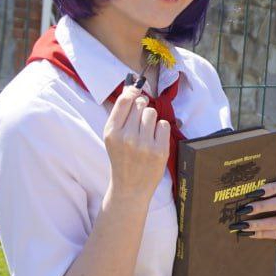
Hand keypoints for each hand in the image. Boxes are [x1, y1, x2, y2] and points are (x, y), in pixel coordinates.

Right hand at [103, 84, 169, 200]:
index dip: (133, 92)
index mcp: (111, 132)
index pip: (124, 101)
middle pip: (140, 104)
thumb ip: (121, 114)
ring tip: (145, 135)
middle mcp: (126, 137)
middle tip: (139, 123)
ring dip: (151, 120)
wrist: (130, 187)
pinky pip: (164, 124)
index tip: (137, 90)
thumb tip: (133, 88)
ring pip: (152, 113)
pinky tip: (154, 141)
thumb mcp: (113, 137)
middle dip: (142, 109)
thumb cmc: (122, 158)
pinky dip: (160, 130)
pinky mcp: (159, 150)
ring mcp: (144, 144)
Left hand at [232, 179, 275, 246]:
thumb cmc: (257, 209)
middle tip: (244, 210)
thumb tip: (231, 190)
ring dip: (259, 224)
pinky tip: (250, 234)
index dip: (271, 188)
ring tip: (243, 226)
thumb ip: (250, 195)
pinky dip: (263, 234)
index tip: (254, 192)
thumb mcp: (256, 200)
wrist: (266, 230)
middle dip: (261, 207)